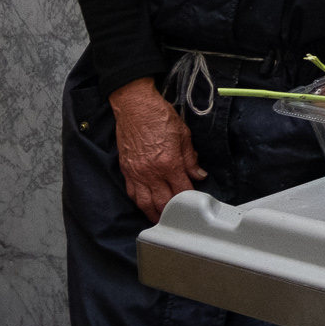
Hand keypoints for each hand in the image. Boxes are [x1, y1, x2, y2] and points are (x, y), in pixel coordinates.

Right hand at [109, 77, 206, 222]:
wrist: (135, 106)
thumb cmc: (158, 116)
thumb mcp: (183, 135)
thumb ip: (191, 159)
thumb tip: (199, 175)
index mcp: (169, 163)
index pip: (181, 191)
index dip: (189, 200)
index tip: (194, 203)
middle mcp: (151, 172)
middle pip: (162, 202)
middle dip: (170, 213)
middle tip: (177, 217)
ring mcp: (136, 173)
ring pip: (144, 203)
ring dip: (153, 213)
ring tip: (160, 219)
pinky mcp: (126, 170)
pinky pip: (132, 193)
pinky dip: (139, 202)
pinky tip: (144, 205)